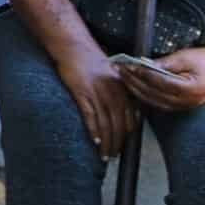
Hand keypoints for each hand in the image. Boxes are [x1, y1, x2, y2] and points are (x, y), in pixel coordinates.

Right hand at [54, 42, 138, 157]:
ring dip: (106, 143)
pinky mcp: (82, 93)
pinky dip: (94, 130)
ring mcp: (97, 94)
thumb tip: (127, 115)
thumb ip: (120, 95)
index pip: (130, 120)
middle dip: (118, 144)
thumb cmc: (92, 62)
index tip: (124, 147)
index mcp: (123, 90)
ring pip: (105, 124)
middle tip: (114, 156)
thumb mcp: (113, 77)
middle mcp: (113, 93)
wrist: (74, 47)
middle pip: (118, 125)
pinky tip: (95, 141)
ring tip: (105, 155)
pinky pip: (90, 116)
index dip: (127, 137)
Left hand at [118, 44, 204, 111]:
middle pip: (153, 94)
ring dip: (136, 90)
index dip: (140, 73)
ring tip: (123, 78)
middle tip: (119, 70)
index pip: (158, 82)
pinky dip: (146, 95)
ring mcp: (185, 105)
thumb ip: (166, 63)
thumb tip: (145, 64)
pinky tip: (135, 88)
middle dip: (133, 82)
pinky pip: (159, 103)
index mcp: (189, 89)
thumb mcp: (187, 56)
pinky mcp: (182, 104)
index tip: (127, 65)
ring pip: (154, 101)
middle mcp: (186, 101)